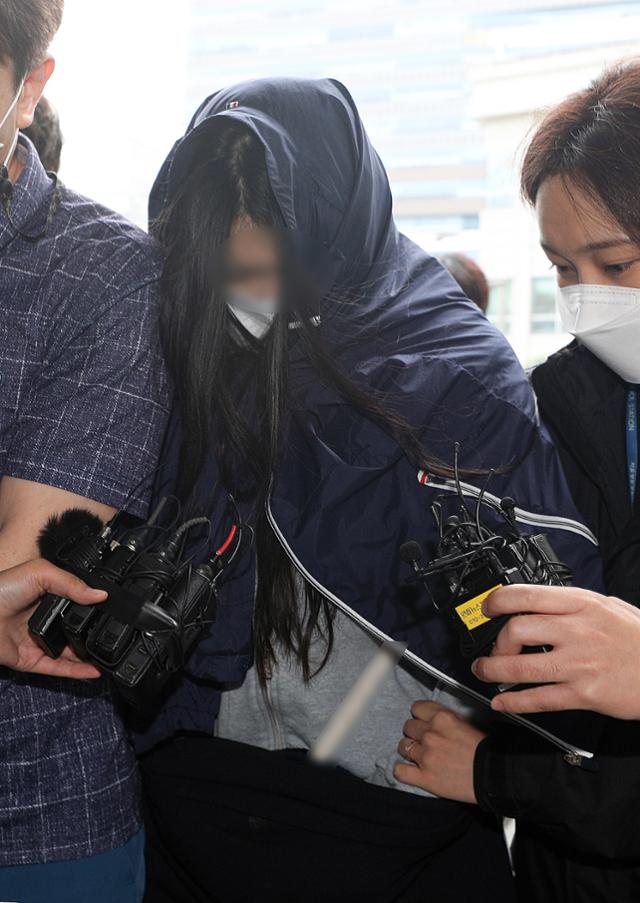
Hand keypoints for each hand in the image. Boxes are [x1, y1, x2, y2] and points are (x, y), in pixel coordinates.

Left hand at [0, 559, 106, 678]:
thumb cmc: (1, 590)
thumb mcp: (40, 573)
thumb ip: (72, 583)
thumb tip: (100, 594)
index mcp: (47, 597)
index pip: (77, 602)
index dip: (94, 606)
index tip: (114, 609)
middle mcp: (44, 620)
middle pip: (76, 629)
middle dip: (95, 632)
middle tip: (118, 633)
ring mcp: (38, 642)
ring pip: (70, 652)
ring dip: (90, 656)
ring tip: (111, 655)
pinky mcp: (32, 661)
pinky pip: (59, 668)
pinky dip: (77, 672)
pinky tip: (94, 670)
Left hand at [394, 701, 484, 802]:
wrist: (494, 776)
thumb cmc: (486, 751)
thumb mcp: (468, 723)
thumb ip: (447, 719)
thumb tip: (435, 719)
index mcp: (442, 718)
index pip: (417, 708)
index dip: (420, 716)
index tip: (423, 722)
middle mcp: (431, 734)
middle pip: (408, 727)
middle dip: (415, 734)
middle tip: (424, 741)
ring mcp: (425, 755)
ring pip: (402, 747)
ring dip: (410, 751)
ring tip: (420, 756)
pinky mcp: (424, 777)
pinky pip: (400, 771)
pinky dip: (402, 771)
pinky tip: (410, 770)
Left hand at [470, 585, 639, 719]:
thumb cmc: (639, 639)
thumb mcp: (609, 607)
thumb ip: (574, 604)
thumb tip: (538, 604)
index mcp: (582, 604)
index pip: (526, 595)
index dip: (497, 601)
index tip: (487, 608)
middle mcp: (577, 631)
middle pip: (516, 630)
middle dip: (496, 642)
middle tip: (494, 649)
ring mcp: (579, 664)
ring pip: (521, 667)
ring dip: (493, 671)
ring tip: (484, 672)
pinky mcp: (584, 695)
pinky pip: (539, 699)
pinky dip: (514, 703)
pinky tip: (502, 703)